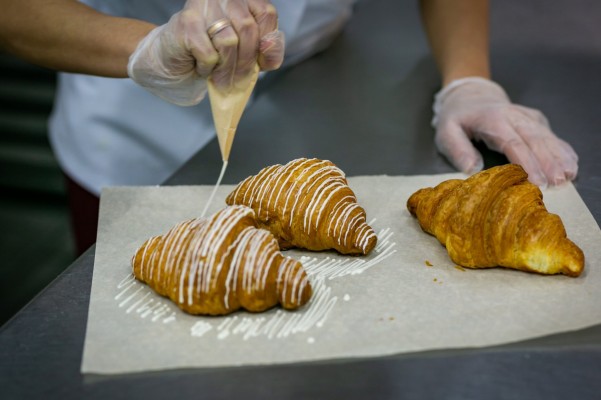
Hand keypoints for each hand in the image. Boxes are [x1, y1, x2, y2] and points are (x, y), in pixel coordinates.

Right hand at [127, 0, 284, 105]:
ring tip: (218, 73)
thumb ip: (268, 51)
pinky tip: (201, 66)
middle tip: (237, 79)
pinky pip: (209, 54)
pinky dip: (208, 68)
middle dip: (245, 62)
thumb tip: (270, 47)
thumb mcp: (249, 54)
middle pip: (248, 30)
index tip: (257, 60)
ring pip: (229, 42)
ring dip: (226, 68)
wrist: (174, 61)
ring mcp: (203, 6)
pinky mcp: (187, 23)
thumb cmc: (214, 54)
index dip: (266, 42)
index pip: (267, 14)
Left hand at [432, 77, 577, 186]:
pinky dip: (562, 149)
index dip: (526, 162)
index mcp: (492, 120)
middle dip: (549, 162)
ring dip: (560, 156)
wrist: (470, 95)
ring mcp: (526, 117)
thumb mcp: (446, 132)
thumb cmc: (457, 118)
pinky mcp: (534, 120)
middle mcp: (514, 116)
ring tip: (570, 175)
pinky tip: (572, 163)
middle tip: (559, 183)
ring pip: (546, 136)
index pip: (513, 143)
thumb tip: (473, 169)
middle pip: (535, 140)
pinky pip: (550, 135)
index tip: (536, 181)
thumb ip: (457, 149)